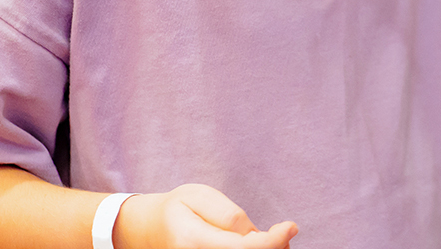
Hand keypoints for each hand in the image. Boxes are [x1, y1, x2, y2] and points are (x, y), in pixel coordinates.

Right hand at [114, 184, 296, 248]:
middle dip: (274, 248)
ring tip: (276, 237)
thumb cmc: (176, 208)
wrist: (148, 229)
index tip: (292, 226)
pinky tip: (262, 244)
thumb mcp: (199, 196)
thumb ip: (229, 216)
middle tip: (286, 231)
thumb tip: (255, 235)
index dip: (272, 241)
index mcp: (193, 240)